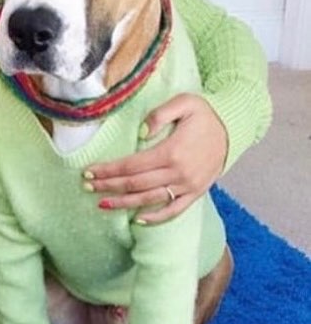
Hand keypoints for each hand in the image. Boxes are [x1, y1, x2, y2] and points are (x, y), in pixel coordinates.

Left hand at [84, 93, 227, 223]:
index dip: (108, 170)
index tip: (89, 172)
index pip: (131, 165)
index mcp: (172, 152)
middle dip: (109, 186)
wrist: (234, 128)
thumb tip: (140, 133)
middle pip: (135, 184)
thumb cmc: (206, 114)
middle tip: (88, 187)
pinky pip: (174, 210)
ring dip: (124, 203)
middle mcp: (179, 173)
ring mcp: (188, 186)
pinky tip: (138, 220)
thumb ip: (160, 114)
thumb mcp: (185, 103)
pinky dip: (156, 217)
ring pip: (150, 200)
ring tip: (102, 204)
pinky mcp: (196, 193)